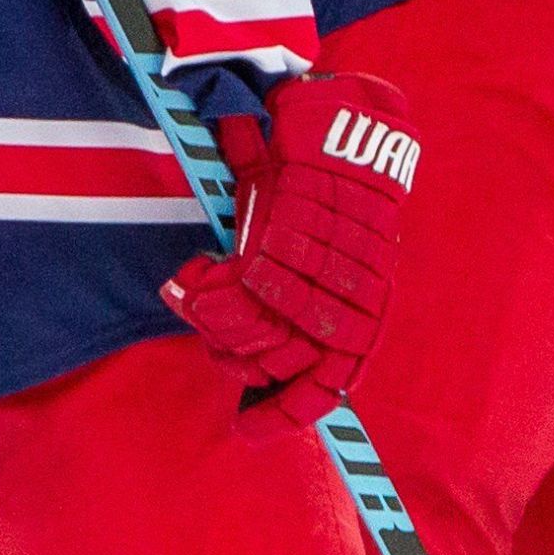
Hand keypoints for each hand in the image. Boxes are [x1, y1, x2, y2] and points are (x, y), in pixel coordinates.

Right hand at [161, 72, 418, 428]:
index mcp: (360, 315)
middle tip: (211, 341)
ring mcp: (312, 280)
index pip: (325, 387)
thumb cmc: (324, 188)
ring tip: (200, 295)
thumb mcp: (312, 248)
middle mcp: (343, 305)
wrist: (338, 125)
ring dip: (213, 325)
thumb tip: (247, 325)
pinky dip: (200, 291)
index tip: (244, 429)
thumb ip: (280, 290)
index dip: (283, 414)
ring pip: (247, 337)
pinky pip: (229, 297)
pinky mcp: (281, 251)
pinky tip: (193, 271)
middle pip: (274, 367)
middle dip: (233, 361)